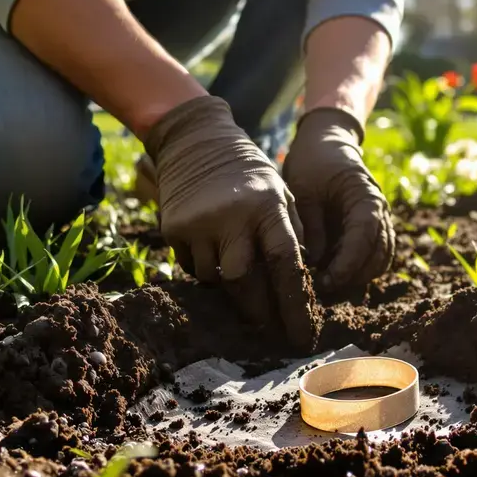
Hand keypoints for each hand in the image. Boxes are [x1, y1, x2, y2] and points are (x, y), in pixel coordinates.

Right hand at [142, 96, 319, 351]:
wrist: (197, 142)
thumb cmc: (250, 174)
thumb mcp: (281, 193)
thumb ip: (292, 233)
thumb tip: (302, 283)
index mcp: (267, 207)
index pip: (285, 263)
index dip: (294, 303)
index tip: (303, 333)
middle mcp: (232, 216)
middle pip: (244, 281)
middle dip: (259, 311)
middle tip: (271, 329)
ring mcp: (199, 223)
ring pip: (215, 278)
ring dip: (229, 286)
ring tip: (240, 277)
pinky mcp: (173, 228)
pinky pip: (191, 267)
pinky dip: (206, 269)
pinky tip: (213, 254)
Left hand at [282, 108, 394, 292]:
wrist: (325, 144)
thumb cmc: (313, 163)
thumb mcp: (304, 191)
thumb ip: (312, 226)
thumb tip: (315, 263)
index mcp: (366, 198)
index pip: (364, 239)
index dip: (347, 265)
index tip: (325, 282)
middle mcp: (380, 212)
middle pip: (378, 256)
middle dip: (352, 277)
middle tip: (320, 289)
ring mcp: (379, 221)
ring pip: (380, 261)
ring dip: (357, 277)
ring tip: (325, 284)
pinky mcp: (370, 229)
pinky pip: (373, 257)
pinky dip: (358, 270)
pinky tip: (332, 273)